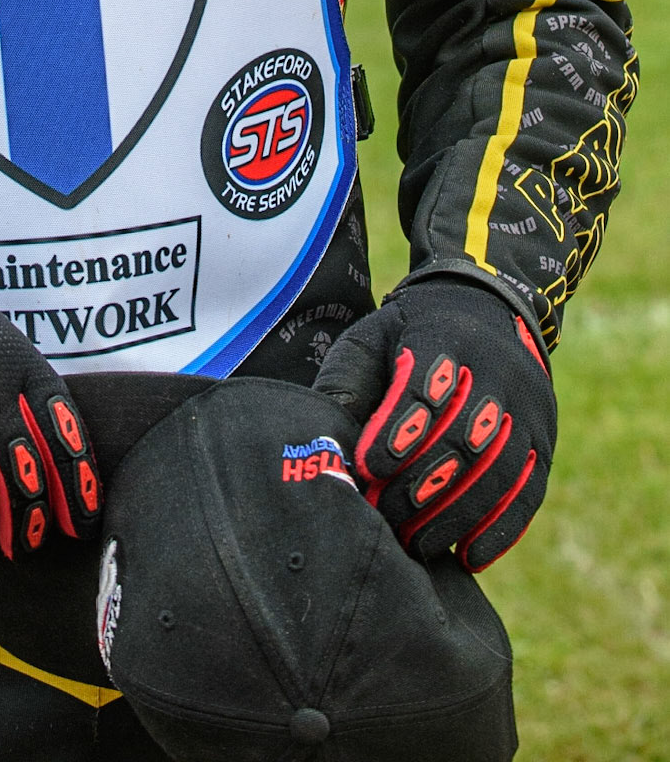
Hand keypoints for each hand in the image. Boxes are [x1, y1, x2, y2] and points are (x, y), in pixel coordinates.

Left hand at [314, 277, 555, 571]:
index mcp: (446, 336)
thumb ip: (348, 381)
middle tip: (383, 517)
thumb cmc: (411, 337)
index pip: (426, 387)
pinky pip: (528, 490)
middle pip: (463, 434)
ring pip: (498, 468)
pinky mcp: (542, 443)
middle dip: (421, 482)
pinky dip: (502, 529)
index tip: (368, 467)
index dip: (398, 429)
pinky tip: (471, 557)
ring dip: (457, 514)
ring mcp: (527, 409)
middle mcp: (496, 371)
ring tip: (417, 546)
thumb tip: (327, 439)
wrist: (486, 313)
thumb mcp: (373, 337)